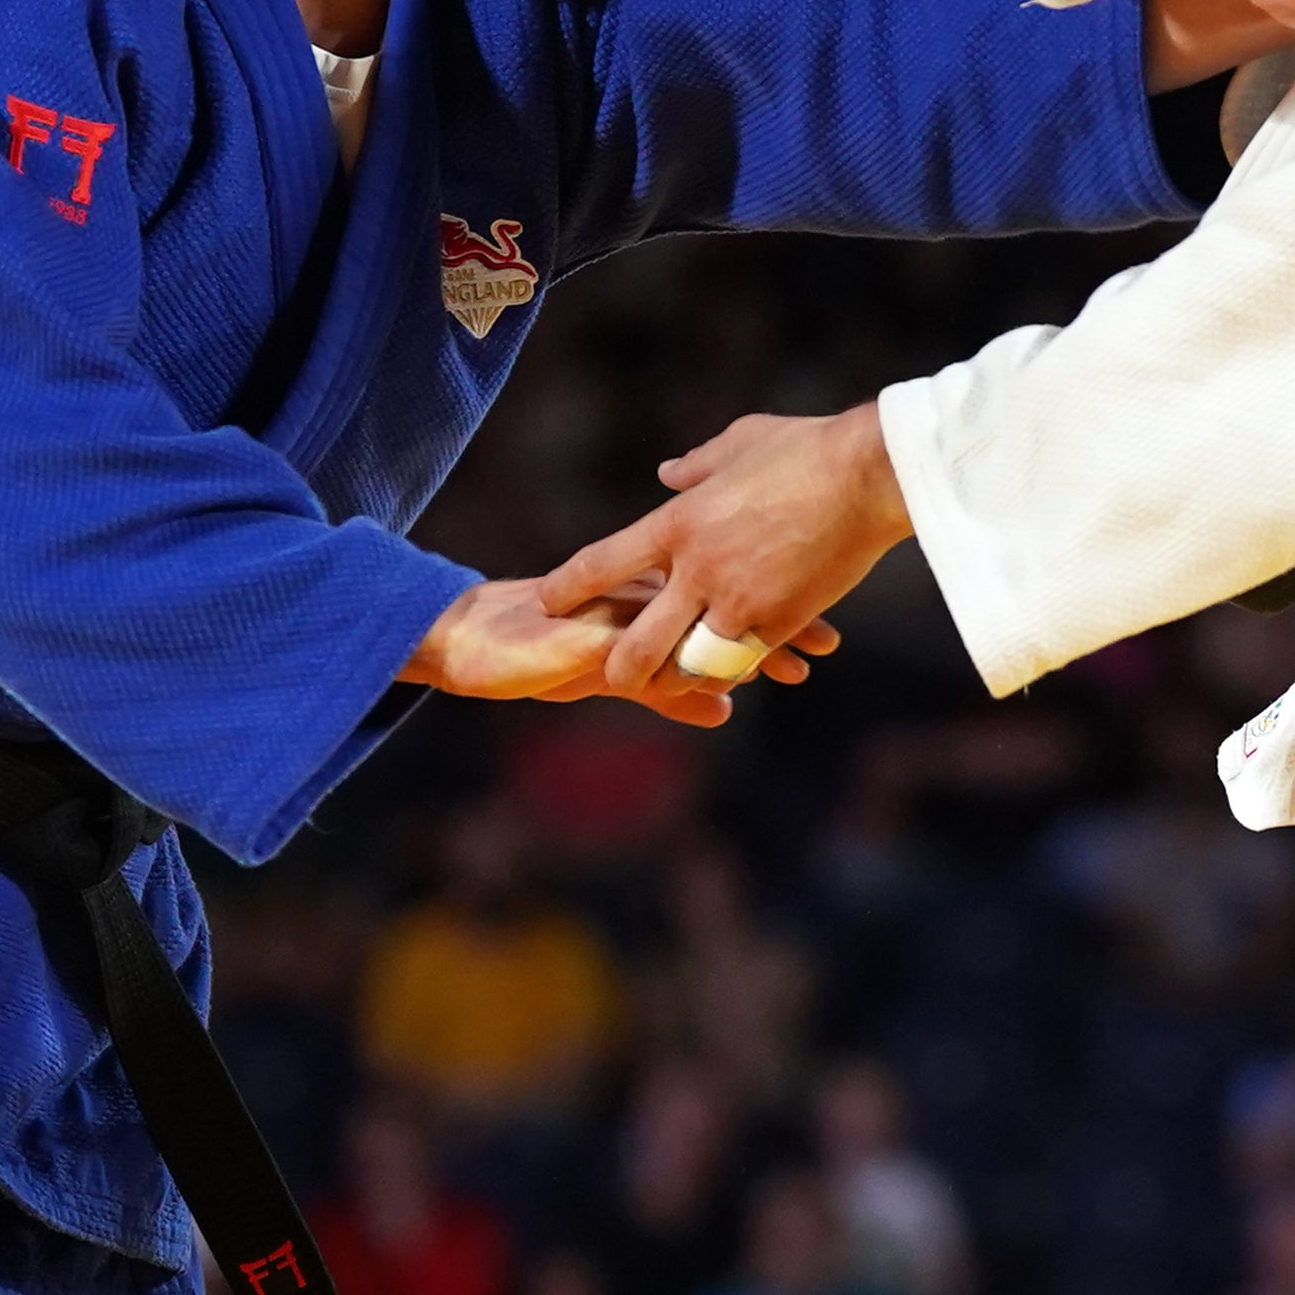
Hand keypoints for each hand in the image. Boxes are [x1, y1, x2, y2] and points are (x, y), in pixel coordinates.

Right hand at [403, 571, 830, 728]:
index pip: (718, 586)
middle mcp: (635, 599)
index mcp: (643, 592)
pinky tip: (717, 695)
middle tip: (828, 643)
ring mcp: (613, 620)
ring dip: (743, 648)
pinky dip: (678, 679)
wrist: (466, 644)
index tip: (821, 617)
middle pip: (718, 600)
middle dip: (776, 621)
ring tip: (794, 670)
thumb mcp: (613, 679)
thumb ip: (670, 690)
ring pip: (689, 626)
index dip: (769, 598)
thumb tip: (725, 708)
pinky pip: (641, 662)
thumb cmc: (539, 654)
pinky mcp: (586, 646)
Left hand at [548, 404, 914, 697]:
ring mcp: (739, 601)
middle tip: (611, 677)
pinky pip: (743, 662)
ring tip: (669, 686)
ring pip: (690, 664)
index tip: (546, 600)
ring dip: (677, 678)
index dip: (569, 587)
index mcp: (679, 522)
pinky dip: (734, 671)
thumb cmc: (805, 449)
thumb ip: (697, 465)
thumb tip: (667, 473)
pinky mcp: (780, 622)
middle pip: (638, 640)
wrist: (867, 477)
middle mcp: (698, 570)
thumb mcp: (740, 443)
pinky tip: (731, 678)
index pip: (603, 562)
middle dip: (620, 666)